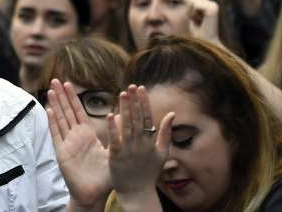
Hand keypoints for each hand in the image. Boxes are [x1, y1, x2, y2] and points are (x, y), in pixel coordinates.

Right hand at [46, 80, 111, 207]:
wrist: (94, 194)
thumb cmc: (104, 177)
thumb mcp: (113, 153)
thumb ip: (116, 136)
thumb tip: (121, 117)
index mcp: (88, 135)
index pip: (79, 112)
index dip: (73, 98)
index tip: (69, 84)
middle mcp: (76, 137)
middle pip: (67, 111)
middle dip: (61, 96)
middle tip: (55, 80)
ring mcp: (68, 143)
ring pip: (60, 119)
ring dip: (55, 104)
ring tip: (50, 90)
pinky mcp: (62, 153)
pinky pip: (56, 134)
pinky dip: (52, 122)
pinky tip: (49, 110)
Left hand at [108, 86, 173, 202]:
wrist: (138, 193)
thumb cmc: (149, 173)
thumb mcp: (162, 153)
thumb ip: (165, 133)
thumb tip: (172, 114)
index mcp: (150, 142)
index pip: (147, 117)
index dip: (144, 102)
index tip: (140, 87)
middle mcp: (140, 144)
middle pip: (137, 119)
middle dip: (134, 102)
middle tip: (130, 86)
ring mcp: (128, 150)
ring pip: (127, 126)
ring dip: (125, 110)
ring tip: (122, 94)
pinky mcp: (116, 157)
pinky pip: (115, 140)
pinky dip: (113, 128)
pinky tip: (110, 115)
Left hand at [185, 0, 219, 44]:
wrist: (207, 44)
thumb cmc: (198, 32)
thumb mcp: (192, 15)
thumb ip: (191, 3)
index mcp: (210, 4)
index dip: (189, 4)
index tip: (194, 17)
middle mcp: (214, 4)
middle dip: (189, 7)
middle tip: (196, 20)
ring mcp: (214, 6)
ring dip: (190, 10)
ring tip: (197, 21)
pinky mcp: (212, 9)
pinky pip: (194, 4)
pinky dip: (192, 13)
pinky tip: (198, 21)